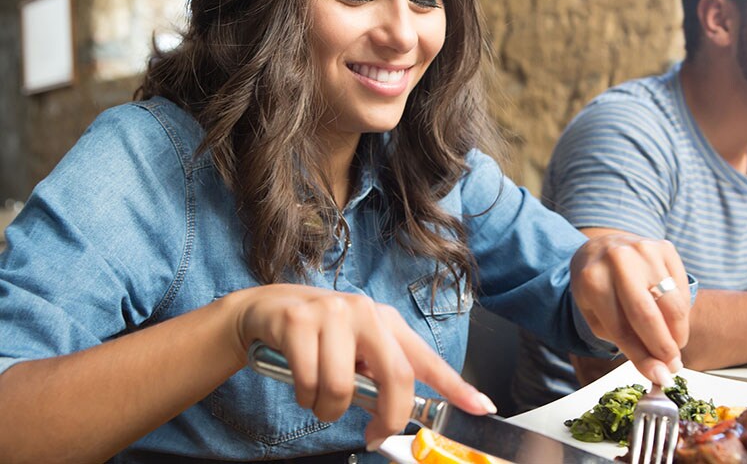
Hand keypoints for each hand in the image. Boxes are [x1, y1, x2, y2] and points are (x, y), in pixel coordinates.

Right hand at [224, 284, 494, 448]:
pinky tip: (300, 384)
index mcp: (386, 322)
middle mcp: (365, 312)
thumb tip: (398, 415)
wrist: (264, 312)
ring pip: (343, 388)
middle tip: (374, 435)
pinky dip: (304, 398)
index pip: (427, 359)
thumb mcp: (355, 350)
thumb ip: (378, 376)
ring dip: (328, 410)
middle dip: (388, 418)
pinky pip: (309, 383)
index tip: (482, 407)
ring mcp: (331, 313)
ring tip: (319, 399)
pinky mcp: (298, 322)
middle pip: (396, 376)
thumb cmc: (318, 338)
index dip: (456, 386)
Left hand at [569, 234, 689, 385]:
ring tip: (673, 347)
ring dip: (678, 332)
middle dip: (665, 348)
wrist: (600, 247)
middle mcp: (619, 261)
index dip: (643, 357)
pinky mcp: (665, 247)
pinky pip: (682, 288)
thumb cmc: (597, 286)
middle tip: (673, 367)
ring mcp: (645, 250)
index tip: (659, 377)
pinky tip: (672, 320)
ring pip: (672, 304)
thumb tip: (659, 370)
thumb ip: (625, 341)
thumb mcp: (596, 314)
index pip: (621, 328)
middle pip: (649, 316)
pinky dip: (681, 311)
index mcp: (593, 280)